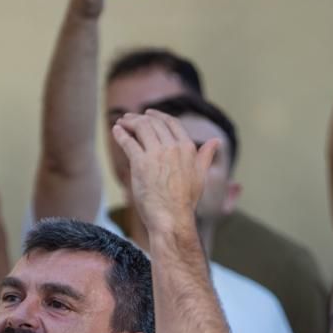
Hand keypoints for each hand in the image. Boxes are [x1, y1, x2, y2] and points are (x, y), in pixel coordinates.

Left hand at [112, 111, 216, 239]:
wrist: (172, 218)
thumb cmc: (185, 202)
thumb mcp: (200, 176)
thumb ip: (205, 156)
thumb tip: (216, 141)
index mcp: (188, 148)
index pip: (172, 123)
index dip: (158, 116)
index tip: (148, 113)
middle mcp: (173, 147)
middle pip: (154, 123)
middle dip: (139, 118)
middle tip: (129, 118)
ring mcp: (156, 154)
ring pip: (141, 128)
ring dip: (129, 122)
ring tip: (121, 122)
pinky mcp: (140, 163)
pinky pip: (128, 142)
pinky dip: (120, 134)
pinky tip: (116, 131)